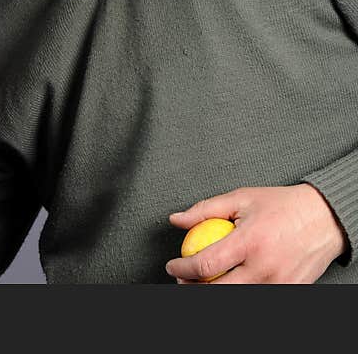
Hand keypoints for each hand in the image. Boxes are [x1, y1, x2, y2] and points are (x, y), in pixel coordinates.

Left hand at [165, 184, 346, 283]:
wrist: (325, 219)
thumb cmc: (283, 207)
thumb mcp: (241, 199)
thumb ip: (205, 210)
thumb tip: (176, 219)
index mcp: (250, 242)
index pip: (205, 265)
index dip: (182, 268)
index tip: (172, 265)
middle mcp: (265, 268)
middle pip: (218, 291)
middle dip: (192, 287)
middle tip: (183, 278)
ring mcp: (279, 284)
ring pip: (237, 298)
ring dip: (214, 293)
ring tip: (203, 282)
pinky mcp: (290, 292)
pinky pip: (257, 297)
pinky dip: (239, 292)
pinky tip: (228, 283)